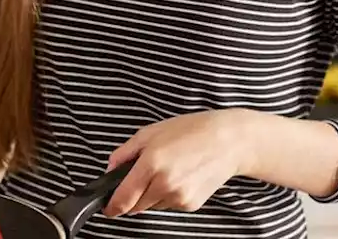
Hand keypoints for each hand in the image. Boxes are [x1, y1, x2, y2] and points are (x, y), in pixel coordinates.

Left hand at [103, 109, 254, 216]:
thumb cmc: (192, 131)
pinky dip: (169, 195)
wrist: (229, 141)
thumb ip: (125, 152)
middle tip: (144, 175)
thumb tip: (111, 168)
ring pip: (152, 206)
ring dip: (152, 195)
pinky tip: (180, 176)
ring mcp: (179, 197)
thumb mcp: (151, 132)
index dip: (112, 207)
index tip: (108, 207)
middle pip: (135, 206)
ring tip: (168, 170)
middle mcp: (164, 184)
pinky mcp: (190, 204)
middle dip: (133, 195)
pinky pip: (169, 205)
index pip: (123, 199)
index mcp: (151, 164)